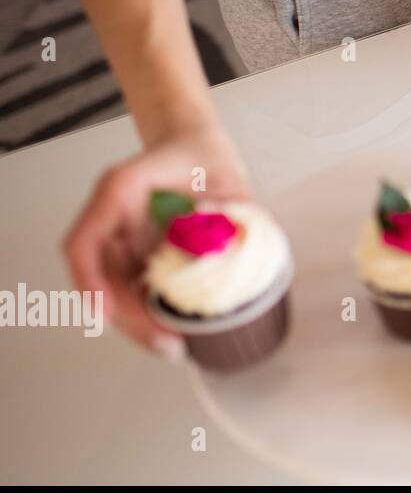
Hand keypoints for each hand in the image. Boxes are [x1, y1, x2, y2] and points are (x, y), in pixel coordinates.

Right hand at [63, 124, 249, 358]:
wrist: (195, 146)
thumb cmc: (204, 155)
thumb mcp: (226, 176)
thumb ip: (235, 211)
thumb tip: (241, 249)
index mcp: (121, 190)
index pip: (86, 242)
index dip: (92, 282)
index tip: (105, 313)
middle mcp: (111, 217)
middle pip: (102, 278)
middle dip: (130, 319)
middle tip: (167, 345)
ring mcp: (118, 236)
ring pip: (114, 290)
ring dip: (138, 322)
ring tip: (172, 346)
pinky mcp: (132, 252)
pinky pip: (130, 287)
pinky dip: (147, 311)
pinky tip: (172, 330)